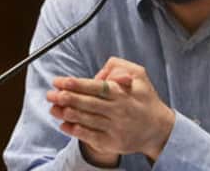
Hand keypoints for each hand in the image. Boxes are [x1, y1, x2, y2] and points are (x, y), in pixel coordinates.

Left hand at [47, 57, 174, 160]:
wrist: (158, 129)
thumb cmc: (145, 99)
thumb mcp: (139, 74)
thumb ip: (118, 66)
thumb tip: (98, 74)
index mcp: (123, 92)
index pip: (95, 87)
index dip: (76, 84)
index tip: (60, 81)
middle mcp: (118, 110)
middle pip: (88, 103)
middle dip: (66, 98)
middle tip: (50, 94)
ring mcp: (115, 128)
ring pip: (86, 120)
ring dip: (67, 114)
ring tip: (54, 108)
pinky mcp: (113, 143)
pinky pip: (90, 136)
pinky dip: (75, 131)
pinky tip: (64, 124)